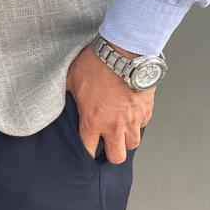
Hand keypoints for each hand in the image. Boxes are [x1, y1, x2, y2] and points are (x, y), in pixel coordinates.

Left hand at [65, 43, 154, 164]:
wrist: (124, 53)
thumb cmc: (97, 63)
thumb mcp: (72, 78)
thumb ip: (68, 93)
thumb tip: (62, 95)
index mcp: (93, 121)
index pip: (88, 150)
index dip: (86, 152)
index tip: (87, 148)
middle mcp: (114, 125)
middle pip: (116, 156)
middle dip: (111, 153)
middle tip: (107, 144)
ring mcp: (133, 119)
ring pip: (133, 144)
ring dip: (127, 139)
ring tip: (121, 130)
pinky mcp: (146, 110)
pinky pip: (144, 124)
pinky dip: (138, 122)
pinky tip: (131, 113)